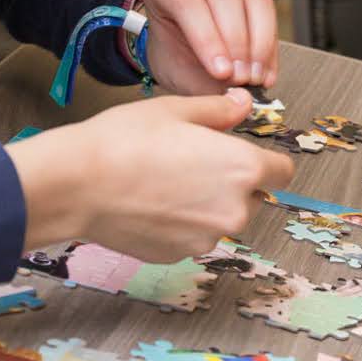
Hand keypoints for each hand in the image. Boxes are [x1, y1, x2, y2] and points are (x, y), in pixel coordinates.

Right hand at [8, 89, 294, 259]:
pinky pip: (192, 237)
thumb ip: (220, 110)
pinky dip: (180, 224)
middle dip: (232, 182)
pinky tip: (150, 204)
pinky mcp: (180, 256)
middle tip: (192, 162)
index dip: (267, 161)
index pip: (282, 173)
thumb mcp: (177, 110)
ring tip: (165, 182)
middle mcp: (234, 210)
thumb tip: (243, 104)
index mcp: (243, 168)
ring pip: (220, 218)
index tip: (247, 154)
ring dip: (205, 205)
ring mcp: (207, 238)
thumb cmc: (125, 141)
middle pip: (252, 197)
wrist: (78, 184)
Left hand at [139, 0, 278, 92]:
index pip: (187, 2)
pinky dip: (269, 44)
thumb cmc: (171, 47)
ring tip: (255, 77)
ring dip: (258, 44)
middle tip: (241, 78)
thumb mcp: (173, 66)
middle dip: (236, 42)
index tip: (222, 73)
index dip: (207, 39)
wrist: (177, 37)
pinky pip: (268, 9)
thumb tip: (232, 97)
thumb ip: (198, 79)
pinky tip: (265, 71)